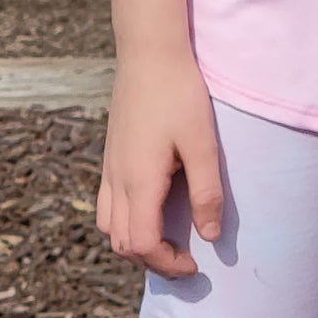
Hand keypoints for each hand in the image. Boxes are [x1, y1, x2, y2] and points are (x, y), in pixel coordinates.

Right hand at [98, 45, 224, 277]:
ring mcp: (109, 168)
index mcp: (139, 181)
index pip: (143, 244)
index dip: (168, 263)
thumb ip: (206, 191)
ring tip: (167, 238)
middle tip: (185, 256)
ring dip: (135, 242)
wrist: (148, 53)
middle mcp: (117, 179)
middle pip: (122, 243)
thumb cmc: (180, 94)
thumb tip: (210, 236)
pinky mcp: (111, 156)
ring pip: (109, 227)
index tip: (195, 264)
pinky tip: (151, 208)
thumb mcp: (202, 142)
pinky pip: (107, 205)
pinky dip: (125, 222)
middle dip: (152, 260)